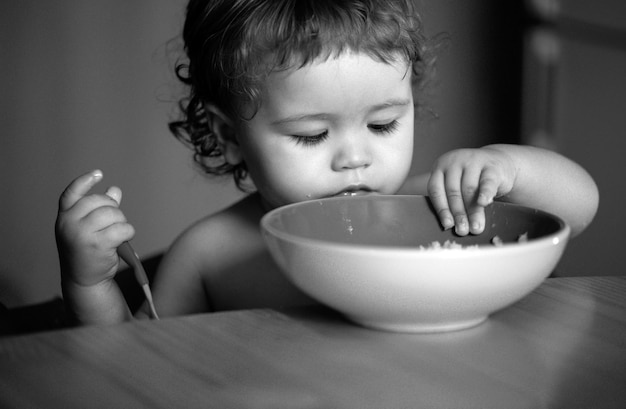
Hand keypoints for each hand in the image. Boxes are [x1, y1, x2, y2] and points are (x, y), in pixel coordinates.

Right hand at [55, 170, 134, 286]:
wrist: (84, 280)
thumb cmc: (88, 252)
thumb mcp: (89, 229)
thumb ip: (100, 209)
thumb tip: (114, 190)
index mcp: (64, 217)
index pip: (72, 193)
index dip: (85, 181)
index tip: (98, 173)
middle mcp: (68, 223)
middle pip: (100, 201)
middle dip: (113, 209)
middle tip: (114, 223)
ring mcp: (81, 233)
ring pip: (113, 213)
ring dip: (122, 222)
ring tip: (118, 235)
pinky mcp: (97, 244)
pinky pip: (122, 228)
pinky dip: (128, 232)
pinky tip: (124, 240)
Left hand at [427, 147, 515, 234]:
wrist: (498, 164)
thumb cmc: (473, 179)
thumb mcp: (458, 185)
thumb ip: (453, 201)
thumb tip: (452, 226)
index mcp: (441, 167)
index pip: (436, 190)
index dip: (441, 209)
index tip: (447, 224)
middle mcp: (454, 162)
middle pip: (453, 192)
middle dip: (458, 214)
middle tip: (462, 230)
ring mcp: (473, 161)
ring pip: (470, 189)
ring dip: (473, 211)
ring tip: (475, 227)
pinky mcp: (492, 166)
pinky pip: (487, 181)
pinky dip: (485, 193)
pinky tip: (484, 203)